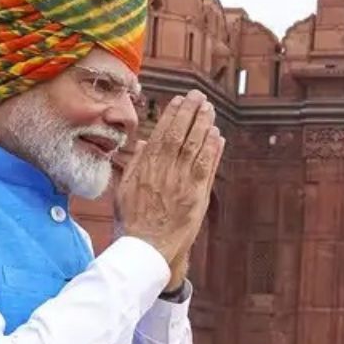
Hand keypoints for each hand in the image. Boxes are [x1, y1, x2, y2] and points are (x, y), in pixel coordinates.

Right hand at [116, 92, 222, 269]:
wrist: (147, 247)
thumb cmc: (134, 219)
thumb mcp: (126, 188)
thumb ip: (137, 163)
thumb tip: (145, 142)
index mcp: (146, 168)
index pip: (162, 134)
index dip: (172, 115)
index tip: (180, 99)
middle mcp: (164, 172)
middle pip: (180, 135)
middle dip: (190, 113)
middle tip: (199, 96)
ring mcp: (181, 183)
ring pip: (194, 148)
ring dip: (203, 126)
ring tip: (209, 109)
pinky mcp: (196, 196)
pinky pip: (206, 168)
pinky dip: (212, 151)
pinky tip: (217, 136)